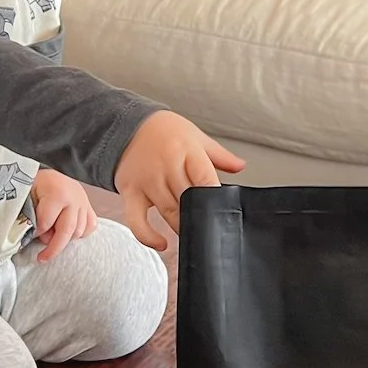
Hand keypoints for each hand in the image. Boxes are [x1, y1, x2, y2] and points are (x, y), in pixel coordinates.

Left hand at [31, 169, 97, 260]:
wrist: (53, 164)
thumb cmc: (38, 181)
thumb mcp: (28, 192)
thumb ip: (28, 213)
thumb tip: (31, 234)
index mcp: (57, 194)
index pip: (46, 224)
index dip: (36, 232)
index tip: (28, 233)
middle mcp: (74, 199)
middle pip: (66, 231)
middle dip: (53, 249)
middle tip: (42, 258)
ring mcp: (83, 203)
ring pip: (78, 232)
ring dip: (65, 239)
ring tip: (52, 237)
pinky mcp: (89, 206)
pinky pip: (90, 226)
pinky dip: (81, 233)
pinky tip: (69, 233)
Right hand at [113, 110, 244, 251]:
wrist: (127, 124)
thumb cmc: (164, 132)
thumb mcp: (196, 137)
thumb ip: (220, 156)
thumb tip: (241, 167)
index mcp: (186, 152)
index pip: (204, 178)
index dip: (214, 198)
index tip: (223, 213)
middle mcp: (166, 167)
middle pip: (188, 201)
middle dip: (200, 218)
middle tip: (210, 229)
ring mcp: (147, 181)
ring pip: (169, 212)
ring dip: (182, 227)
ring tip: (193, 234)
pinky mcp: (129, 192)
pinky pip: (136, 219)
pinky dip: (148, 235)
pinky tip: (161, 243)